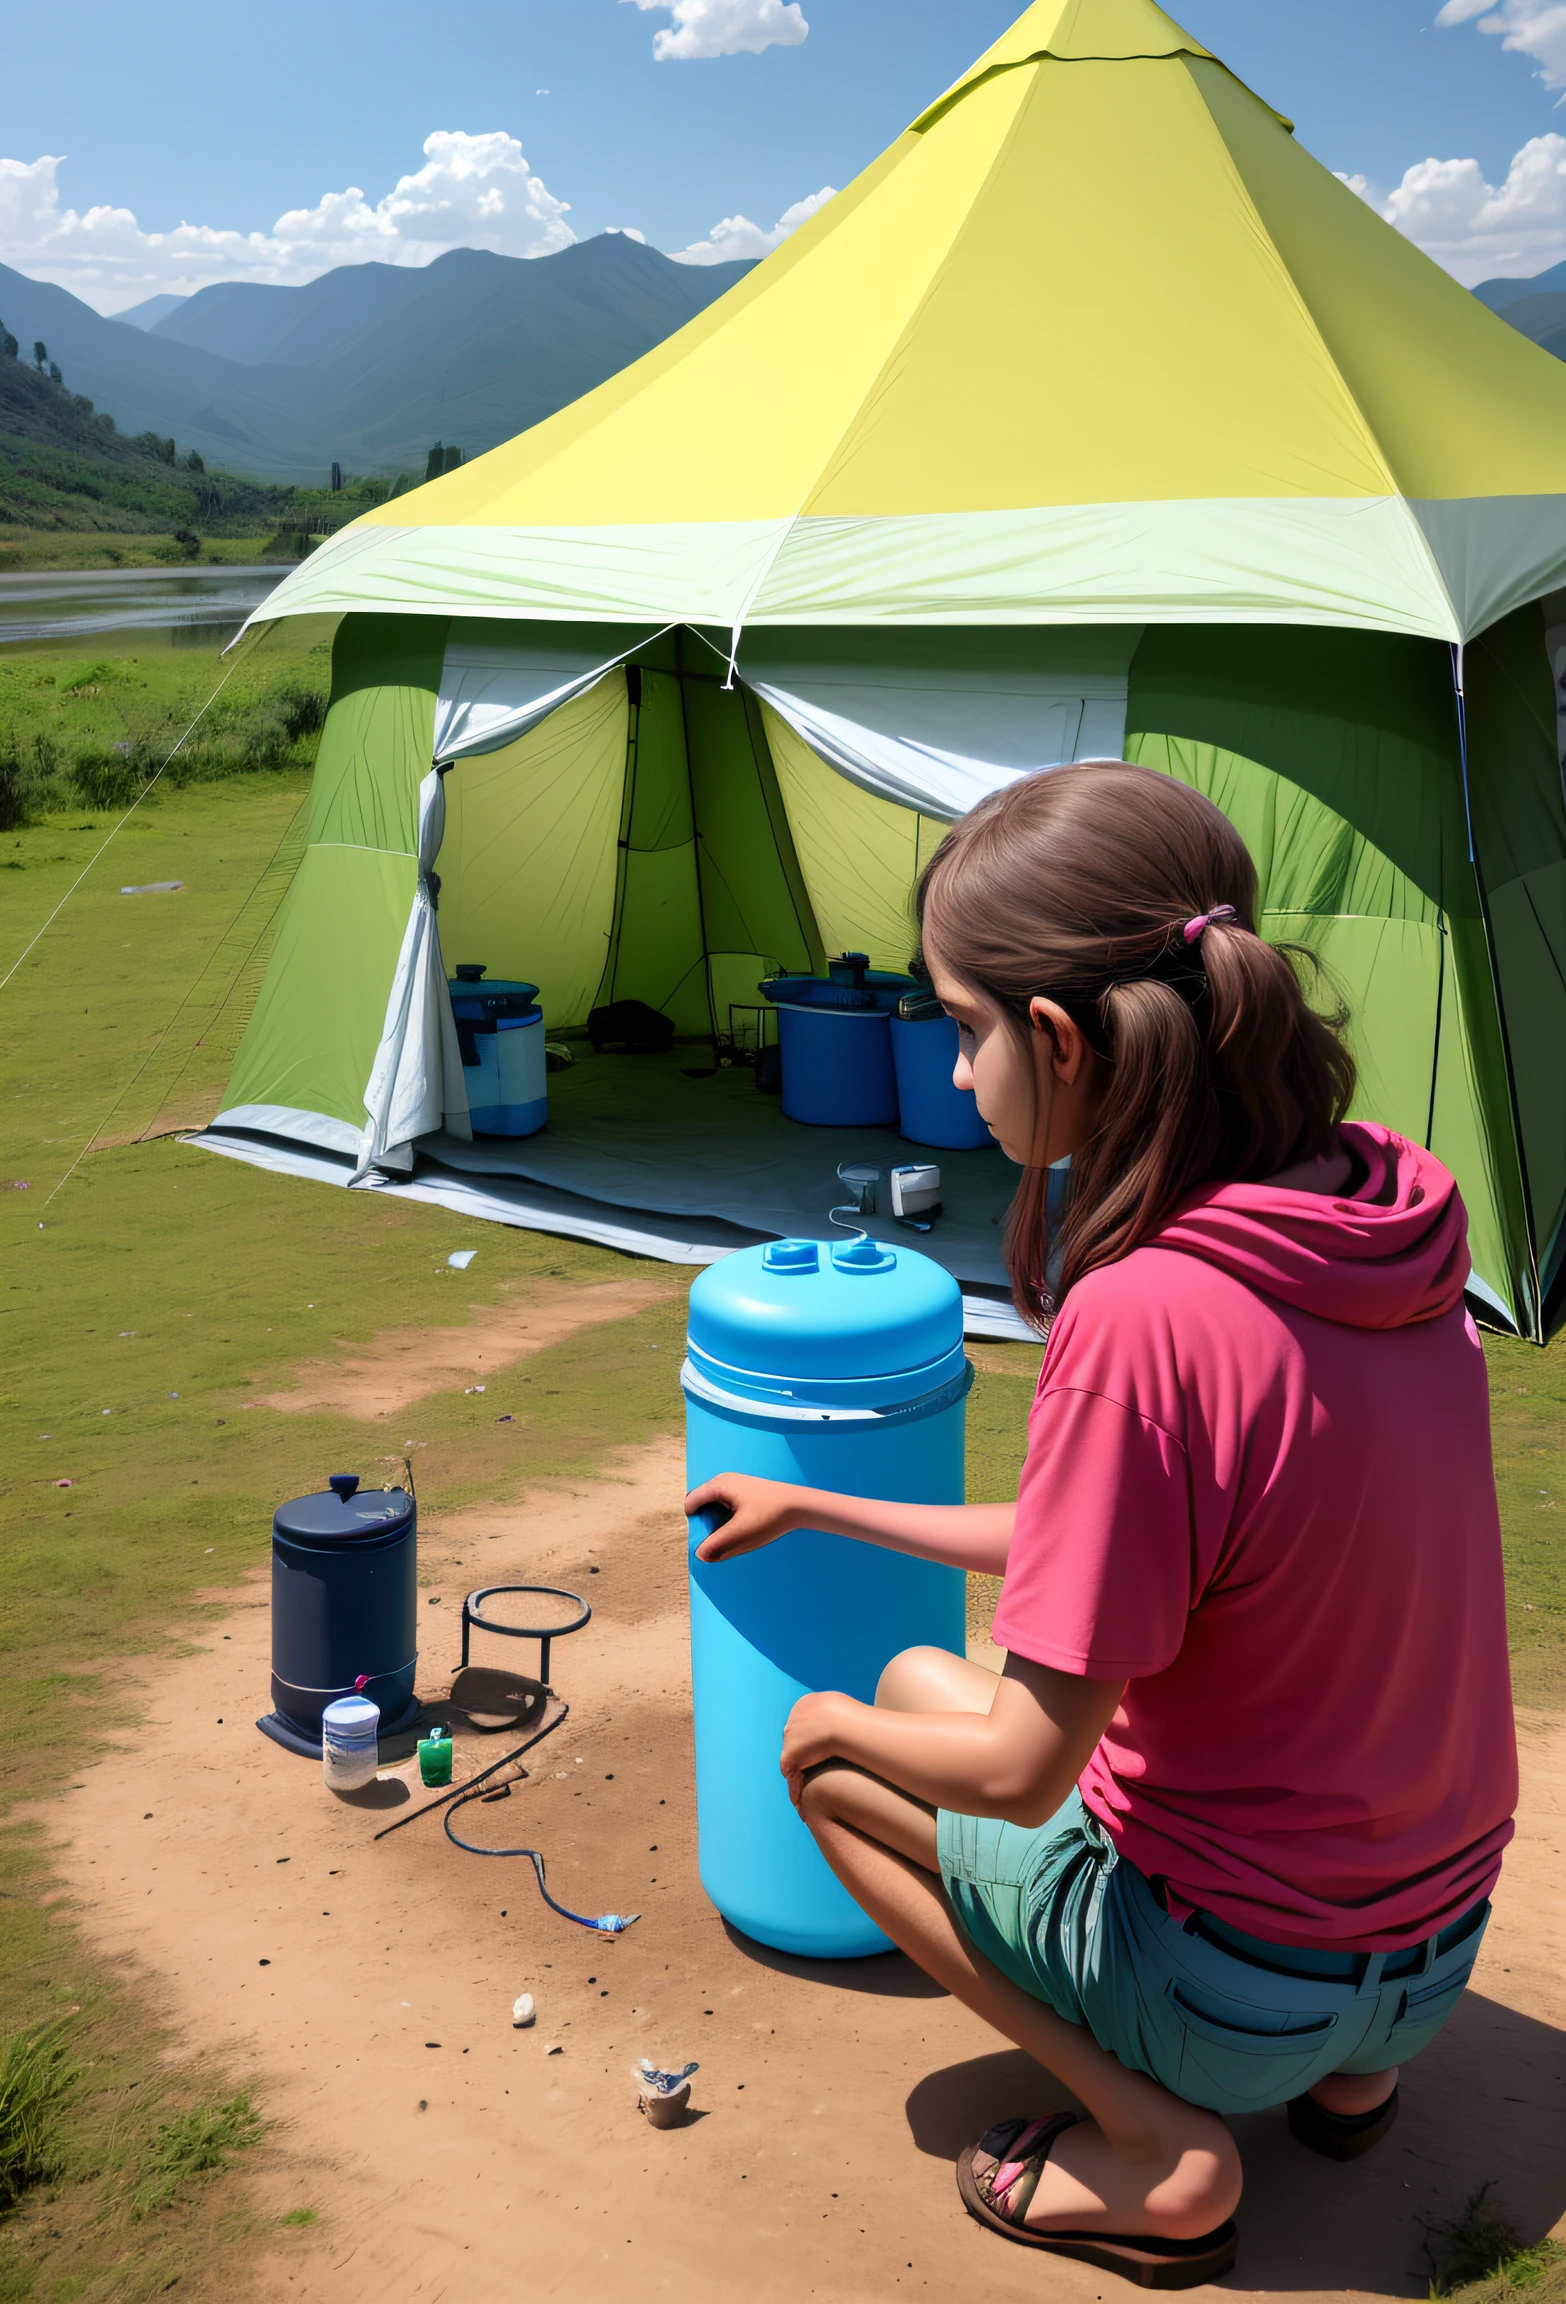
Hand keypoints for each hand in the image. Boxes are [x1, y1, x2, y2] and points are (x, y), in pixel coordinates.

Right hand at [685, 1472, 803, 1562]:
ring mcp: (735, 1484)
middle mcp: (724, 1480)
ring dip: (717, 1522)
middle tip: (721, 1538)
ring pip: (714, 1506)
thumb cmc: (769, 1516)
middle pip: (701, 1504)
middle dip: (706, 1523)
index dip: (694, 1524)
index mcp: (719, 1485)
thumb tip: (700, 1555)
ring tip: (734, 1534)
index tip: (708, 1539)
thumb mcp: (740, 1534)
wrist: (799, 1505)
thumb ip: (717, 1544)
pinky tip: (743, 1528)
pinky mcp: (744, 1491)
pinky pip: (725, 1505)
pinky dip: (727, 1518)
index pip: (691, 1503)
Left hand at [780, 1689, 857, 1806]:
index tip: (821, 1754)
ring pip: (793, 1761)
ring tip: (805, 1795)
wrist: (844, 1724)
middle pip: (797, 1743)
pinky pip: (792, 1775)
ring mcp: (790, 1737)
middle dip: (802, 1758)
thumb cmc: (855, 1719)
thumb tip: (868, 1727)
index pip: (807, 1726)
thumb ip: (849, 1722)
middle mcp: (795, 1718)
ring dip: (798, 1777)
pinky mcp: (790, 1755)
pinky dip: (796, 1789)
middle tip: (811, 1774)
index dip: (813, 1742)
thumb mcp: (851, 1713)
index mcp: (808, 1704)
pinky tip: (801, 1802)